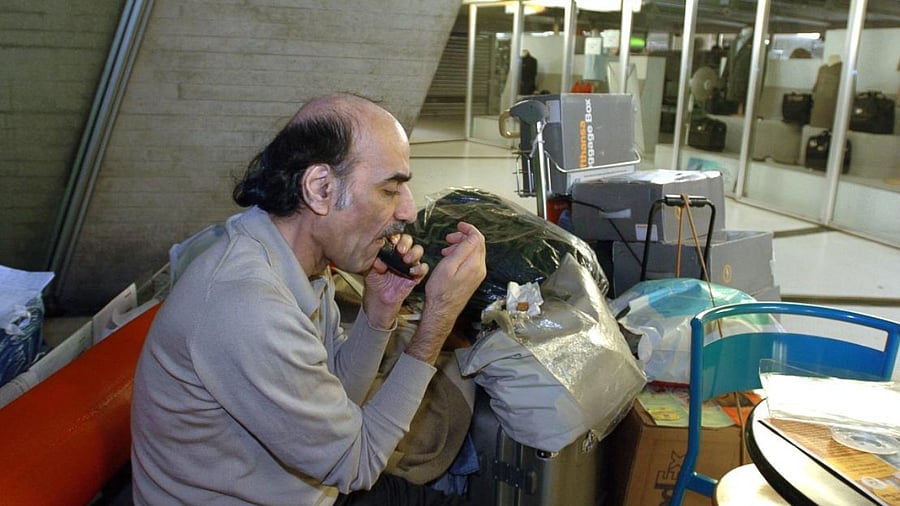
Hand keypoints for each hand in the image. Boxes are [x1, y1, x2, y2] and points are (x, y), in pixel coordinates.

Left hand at [363, 234, 428, 328]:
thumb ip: (373, 262)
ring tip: (406, 260)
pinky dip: (420, 268)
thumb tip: (377, 260)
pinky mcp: (416, 274)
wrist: (379, 297)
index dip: (395, 236)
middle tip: (400, 249)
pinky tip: (412, 271)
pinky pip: (423, 268)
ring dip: (414, 253)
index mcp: (390, 248)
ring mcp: (410, 263)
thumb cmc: (375, 280)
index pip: (395, 236)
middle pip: (408, 240)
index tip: (391, 240)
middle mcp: (402, 253)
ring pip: (418, 250)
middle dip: (405, 242)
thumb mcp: (370, 270)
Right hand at [406, 221, 485, 363]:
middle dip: (463, 237)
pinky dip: (461, 254)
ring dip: (461, 246)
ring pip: (473, 252)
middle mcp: (480, 268)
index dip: (469, 229)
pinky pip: (471, 260)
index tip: (458, 225)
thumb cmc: (441, 290)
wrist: (442, 310)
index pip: (478, 238)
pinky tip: (450, 258)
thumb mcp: (449, 265)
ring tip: (447, 248)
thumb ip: (463, 249)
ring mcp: (478, 274)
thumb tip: (472, 235)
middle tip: (449, 238)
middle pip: (477, 244)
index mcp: (475, 263)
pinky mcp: (473, 279)